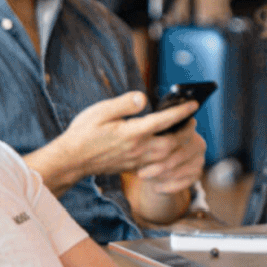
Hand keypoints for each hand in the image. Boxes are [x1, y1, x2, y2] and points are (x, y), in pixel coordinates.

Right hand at [28, 91, 201, 192]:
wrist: (72, 160)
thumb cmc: (83, 134)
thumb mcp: (100, 111)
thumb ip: (124, 104)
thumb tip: (144, 98)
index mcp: (132, 133)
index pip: (164, 121)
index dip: (181, 112)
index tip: (194, 104)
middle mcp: (138, 149)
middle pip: (173, 143)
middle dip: (186, 132)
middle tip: (193, 120)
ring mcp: (137, 161)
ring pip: (168, 157)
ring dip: (180, 145)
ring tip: (185, 133)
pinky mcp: (133, 168)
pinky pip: (159, 166)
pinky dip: (169, 157)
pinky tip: (169, 149)